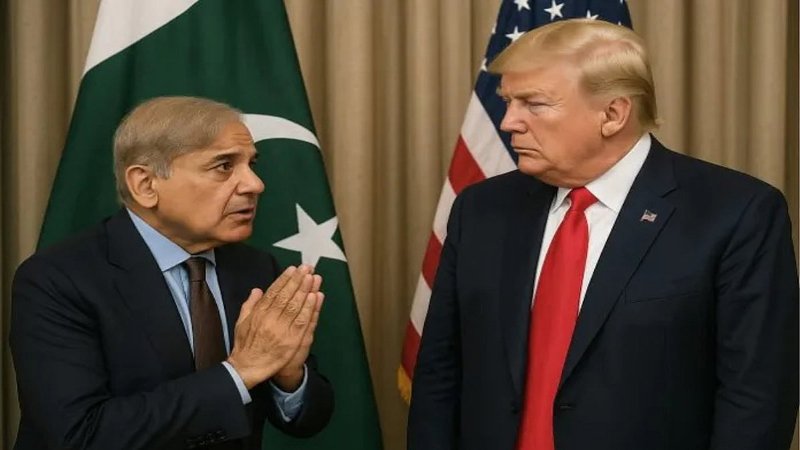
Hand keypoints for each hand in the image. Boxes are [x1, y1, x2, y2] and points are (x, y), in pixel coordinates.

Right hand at [226, 265, 321, 388]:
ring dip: (305, 290)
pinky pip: (302, 321)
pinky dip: (309, 308)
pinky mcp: (291, 340)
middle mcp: (270, 318)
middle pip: (287, 296)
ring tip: (313, 277)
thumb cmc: (245, 344)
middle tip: (307, 267)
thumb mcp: (241, 322)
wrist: (247, 368)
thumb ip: (250, 304)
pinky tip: (315, 296)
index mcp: (259, 312)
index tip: (293, 269)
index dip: (285, 279)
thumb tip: (257, 289)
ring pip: (296, 306)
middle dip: (298, 280)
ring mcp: (282, 329)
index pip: (274, 292)